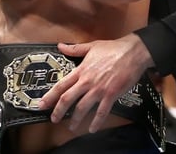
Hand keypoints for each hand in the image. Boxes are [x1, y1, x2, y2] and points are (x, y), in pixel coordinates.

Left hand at [38, 35, 153, 132]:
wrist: (133, 52)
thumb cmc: (113, 49)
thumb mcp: (91, 46)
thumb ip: (74, 49)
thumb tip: (61, 46)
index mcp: (81, 70)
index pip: (61, 85)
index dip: (50, 96)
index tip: (42, 104)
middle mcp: (87, 81)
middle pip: (68, 99)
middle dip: (59, 111)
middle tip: (53, 119)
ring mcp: (99, 89)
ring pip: (82, 107)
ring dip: (75, 119)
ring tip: (71, 127)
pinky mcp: (111, 95)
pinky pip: (102, 111)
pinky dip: (96, 122)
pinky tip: (92, 129)